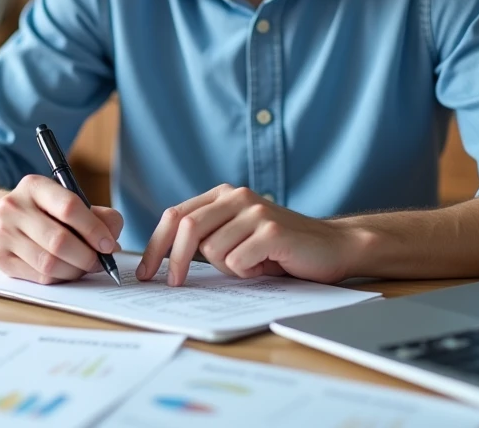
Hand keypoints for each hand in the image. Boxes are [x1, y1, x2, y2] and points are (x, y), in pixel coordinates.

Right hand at [0, 175, 123, 284]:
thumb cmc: (41, 211)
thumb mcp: (65, 200)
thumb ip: (96, 215)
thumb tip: (112, 243)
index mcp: (33, 186)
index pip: (69, 207)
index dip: (94, 229)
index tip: (109, 244)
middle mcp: (13, 207)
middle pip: (59, 241)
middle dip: (87, 256)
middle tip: (101, 262)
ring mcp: (3, 234)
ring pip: (49, 263)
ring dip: (75, 270)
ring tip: (85, 266)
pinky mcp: (0, 259)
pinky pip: (39, 277)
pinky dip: (60, 278)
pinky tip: (66, 270)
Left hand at [137, 185, 362, 285]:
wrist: (332, 246)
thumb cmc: (279, 248)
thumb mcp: (236, 236)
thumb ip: (206, 237)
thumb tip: (162, 258)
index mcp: (223, 195)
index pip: (175, 215)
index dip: (155, 244)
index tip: (146, 271)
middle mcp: (237, 196)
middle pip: (186, 227)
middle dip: (173, 260)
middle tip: (173, 284)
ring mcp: (255, 211)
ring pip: (213, 251)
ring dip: (228, 269)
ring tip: (253, 265)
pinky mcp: (271, 231)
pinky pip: (238, 262)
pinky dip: (247, 273)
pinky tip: (267, 266)